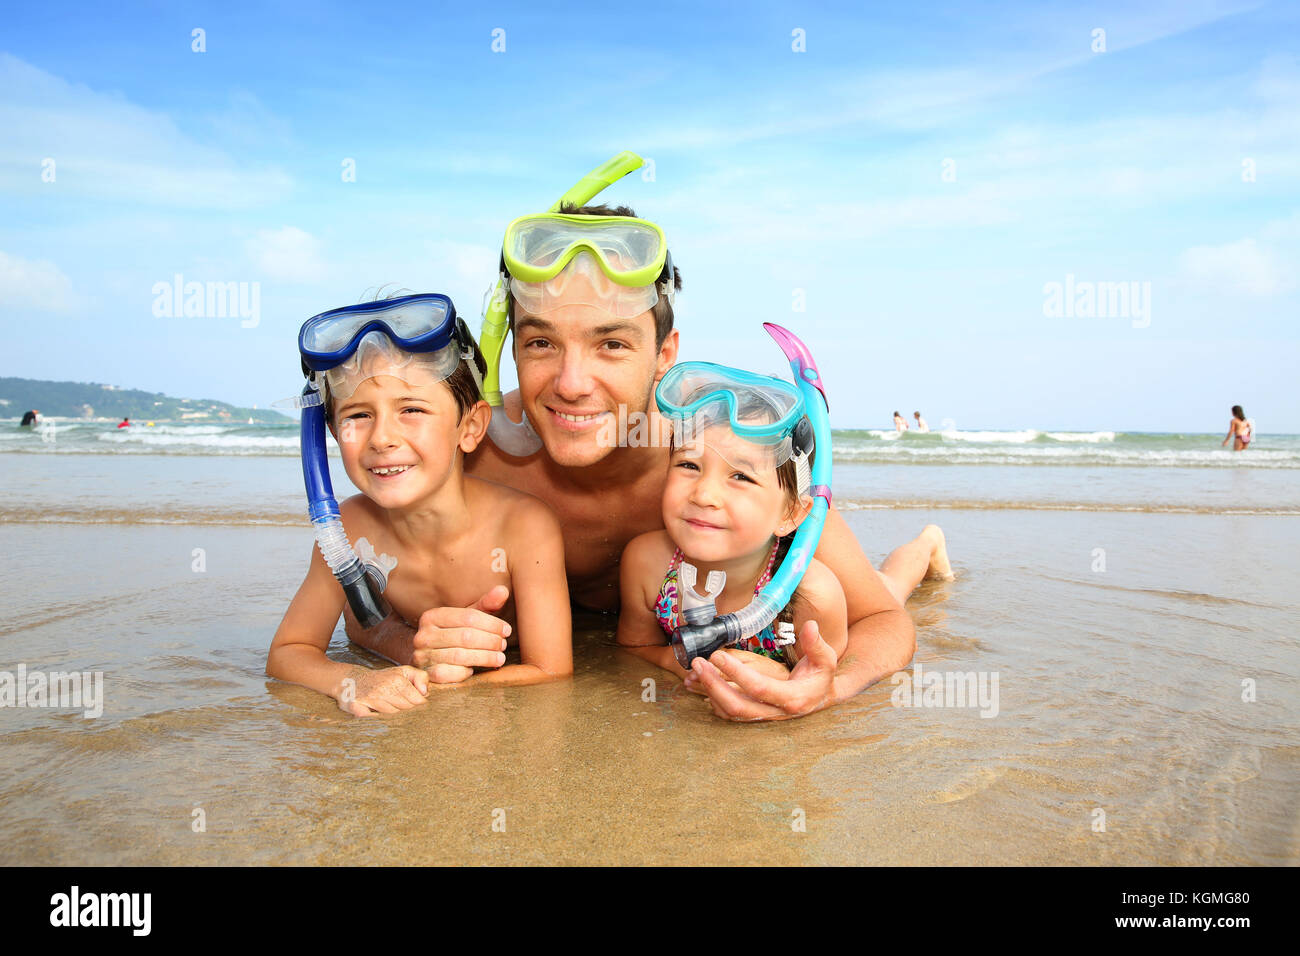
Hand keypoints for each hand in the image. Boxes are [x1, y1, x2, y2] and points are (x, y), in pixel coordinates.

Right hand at [338, 665, 428, 716]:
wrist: (353, 680)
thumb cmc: (384, 679)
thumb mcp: (404, 671)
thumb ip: (420, 677)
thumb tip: (425, 692)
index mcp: (397, 680)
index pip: (417, 701)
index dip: (417, 702)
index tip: (411, 699)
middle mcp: (383, 689)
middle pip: (405, 710)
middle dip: (405, 708)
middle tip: (397, 702)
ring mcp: (369, 699)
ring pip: (391, 717)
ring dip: (391, 714)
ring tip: (386, 704)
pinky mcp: (357, 708)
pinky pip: (373, 721)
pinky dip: (376, 719)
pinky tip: (375, 713)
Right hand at [412, 586, 511, 681]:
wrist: (427, 660)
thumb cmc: (453, 635)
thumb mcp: (467, 618)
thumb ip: (485, 604)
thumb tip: (503, 590)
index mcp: (433, 616)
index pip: (468, 617)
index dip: (492, 624)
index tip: (507, 630)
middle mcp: (424, 635)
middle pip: (465, 636)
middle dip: (490, 641)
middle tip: (503, 645)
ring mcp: (422, 656)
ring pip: (459, 656)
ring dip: (484, 657)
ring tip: (499, 658)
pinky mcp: (426, 675)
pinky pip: (449, 674)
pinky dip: (464, 672)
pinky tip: (475, 670)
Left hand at [685, 620, 837, 720]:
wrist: (820, 698)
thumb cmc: (820, 677)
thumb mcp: (825, 659)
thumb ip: (817, 644)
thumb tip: (810, 626)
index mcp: (792, 698)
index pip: (759, 688)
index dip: (736, 672)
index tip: (718, 656)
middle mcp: (776, 713)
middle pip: (738, 706)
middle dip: (714, 685)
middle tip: (698, 663)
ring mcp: (764, 718)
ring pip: (730, 713)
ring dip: (709, 692)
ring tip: (695, 671)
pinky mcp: (755, 717)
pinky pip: (729, 715)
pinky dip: (713, 700)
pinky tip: (703, 684)